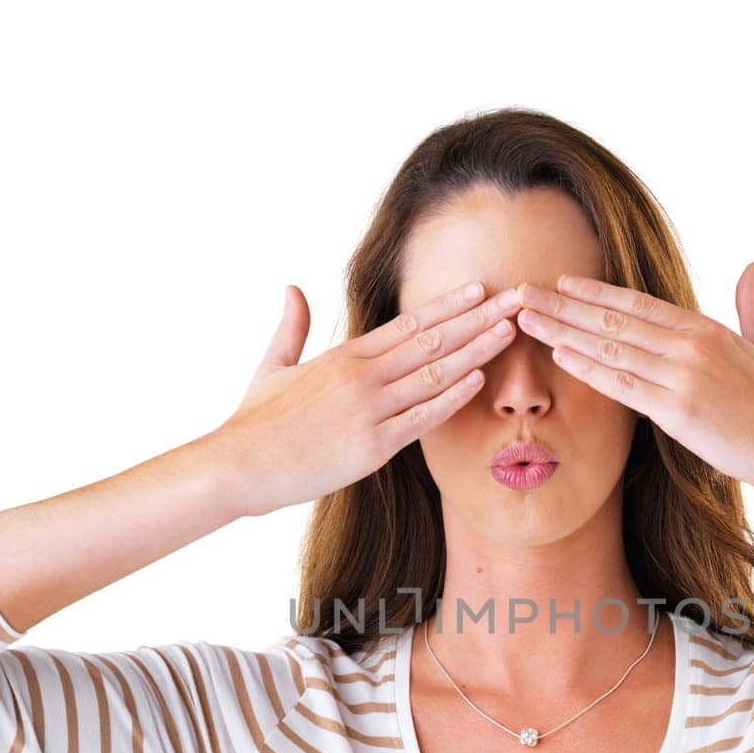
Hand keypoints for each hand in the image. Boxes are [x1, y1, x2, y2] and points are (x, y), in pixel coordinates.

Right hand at [213, 279, 523, 516]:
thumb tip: (292, 288)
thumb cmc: (254, 421)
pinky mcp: (372, 446)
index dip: (448, 305)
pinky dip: (451, 397)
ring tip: (510, 332)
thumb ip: (290, 327)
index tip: (480, 289)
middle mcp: (362, 376)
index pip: (409, 323)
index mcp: (345, 356)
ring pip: (434, 373)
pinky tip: (479, 380)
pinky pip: (421, 418)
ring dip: (477, 351)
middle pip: (432, 340)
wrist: (238, 465)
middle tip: (515, 299)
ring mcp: (369, 410)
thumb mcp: (272, 365)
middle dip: (478, 318)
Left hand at [512, 262, 753, 497]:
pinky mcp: (678, 408)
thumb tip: (753, 264)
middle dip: (563, 305)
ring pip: (610, 346)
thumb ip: (752, 304)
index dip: (595, 292)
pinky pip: (623, 383)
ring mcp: (682, 374)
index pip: (637, 303)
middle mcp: (689, 343)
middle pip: (613, 318)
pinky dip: (589, 367)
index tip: (561, 283)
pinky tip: (559, 355)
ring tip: (526, 320)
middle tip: (522, 294)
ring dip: (563, 331)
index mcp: (705, 328)